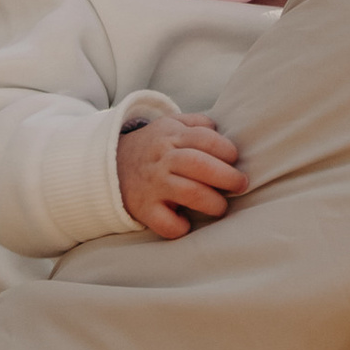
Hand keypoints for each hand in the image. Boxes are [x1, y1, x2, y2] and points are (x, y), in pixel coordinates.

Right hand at [116, 108, 245, 237]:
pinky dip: (181, 227)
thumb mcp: (169, 125)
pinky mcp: (144, 209)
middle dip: (227, 177)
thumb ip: (197, 123)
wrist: (109, 166)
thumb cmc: (152, 147)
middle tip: (240, 185)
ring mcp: (152, 185)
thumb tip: (222, 131)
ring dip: (213, 202)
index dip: (227, 150)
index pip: (205, 139)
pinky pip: (166, 223)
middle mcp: (162, 159)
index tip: (234, 160)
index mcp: (171, 136)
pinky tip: (187, 222)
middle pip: (199, 165)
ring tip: (220, 206)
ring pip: (189, 193)